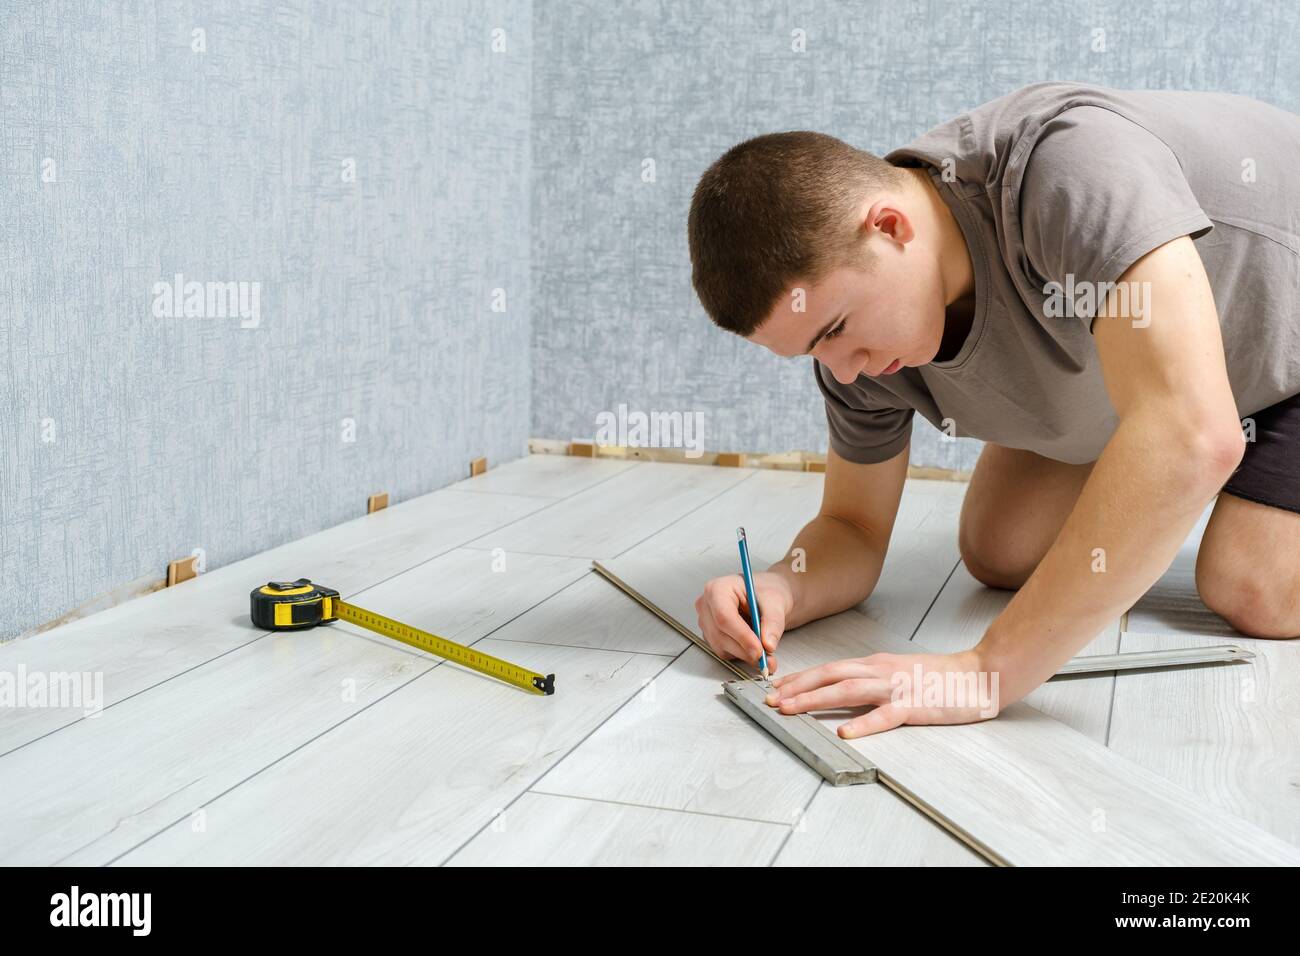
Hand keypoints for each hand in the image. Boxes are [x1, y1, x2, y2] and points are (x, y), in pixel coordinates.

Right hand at [694, 571, 792, 672]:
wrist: (764, 598)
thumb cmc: (765, 593)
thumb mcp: (775, 603)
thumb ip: (773, 623)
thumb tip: (768, 644)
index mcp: (718, 589)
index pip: (724, 616)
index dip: (742, 636)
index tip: (759, 649)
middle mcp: (707, 606)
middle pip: (720, 635)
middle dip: (746, 649)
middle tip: (767, 656)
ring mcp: (706, 622)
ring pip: (722, 647)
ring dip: (745, 654)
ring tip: (765, 648)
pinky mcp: (710, 637)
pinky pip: (724, 652)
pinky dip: (743, 654)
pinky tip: (754, 645)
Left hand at [764, 649, 1000, 737]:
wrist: (980, 673)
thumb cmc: (940, 677)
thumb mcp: (899, 672)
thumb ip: (872, 679)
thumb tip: (842, 689)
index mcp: (876, 664)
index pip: (830, 668)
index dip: (801, 678)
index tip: (776, 687)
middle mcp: (880, 671)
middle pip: (830, 675)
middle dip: (796, 687)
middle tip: (770, 699)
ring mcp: (897, 687)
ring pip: (847, 690)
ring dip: (814, 699)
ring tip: (790, 709)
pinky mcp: (915, 705)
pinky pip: (884, 715)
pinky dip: (863, 724)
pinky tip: (844, 731)